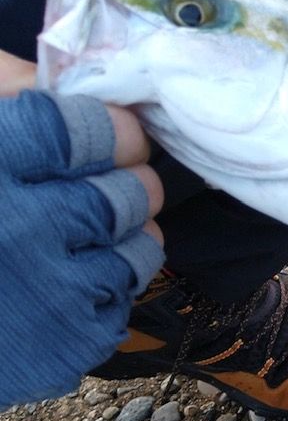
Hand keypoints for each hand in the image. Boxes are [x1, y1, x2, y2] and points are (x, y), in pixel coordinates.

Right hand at [0, 50, 164, 405]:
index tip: (109, 138)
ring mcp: (54, 292)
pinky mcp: (69, 343)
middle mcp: (27, 225)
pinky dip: (102, 291)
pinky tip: (62, 285)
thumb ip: (2, 86)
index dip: (113, 132)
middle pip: (133, 191)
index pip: (100, 130)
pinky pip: (123, 301)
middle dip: (125, 186)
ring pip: (141, 248)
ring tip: (80, 239)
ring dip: (121, 239)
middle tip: (96, 192)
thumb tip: (67, 76)